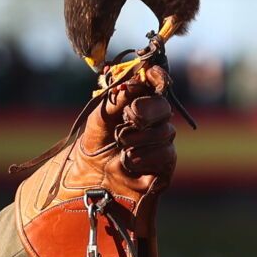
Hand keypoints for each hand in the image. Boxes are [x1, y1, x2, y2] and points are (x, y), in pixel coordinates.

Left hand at [87, 64, 177, 195]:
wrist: (90, 180)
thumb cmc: (96, 145)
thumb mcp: (99, 118)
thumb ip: (116, 100)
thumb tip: (133, 85)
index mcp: (139, 103)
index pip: (156, 84)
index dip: (157, 77)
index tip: (152, 76)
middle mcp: (154, 121)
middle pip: (164, 106)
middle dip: (146, 111)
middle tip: (129, 118)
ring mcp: (162, 143)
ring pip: (165, 132)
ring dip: (139, 139)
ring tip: (121, 146)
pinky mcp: (165, 165)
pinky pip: (165, 154)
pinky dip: (144, 157)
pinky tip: (129, 162)